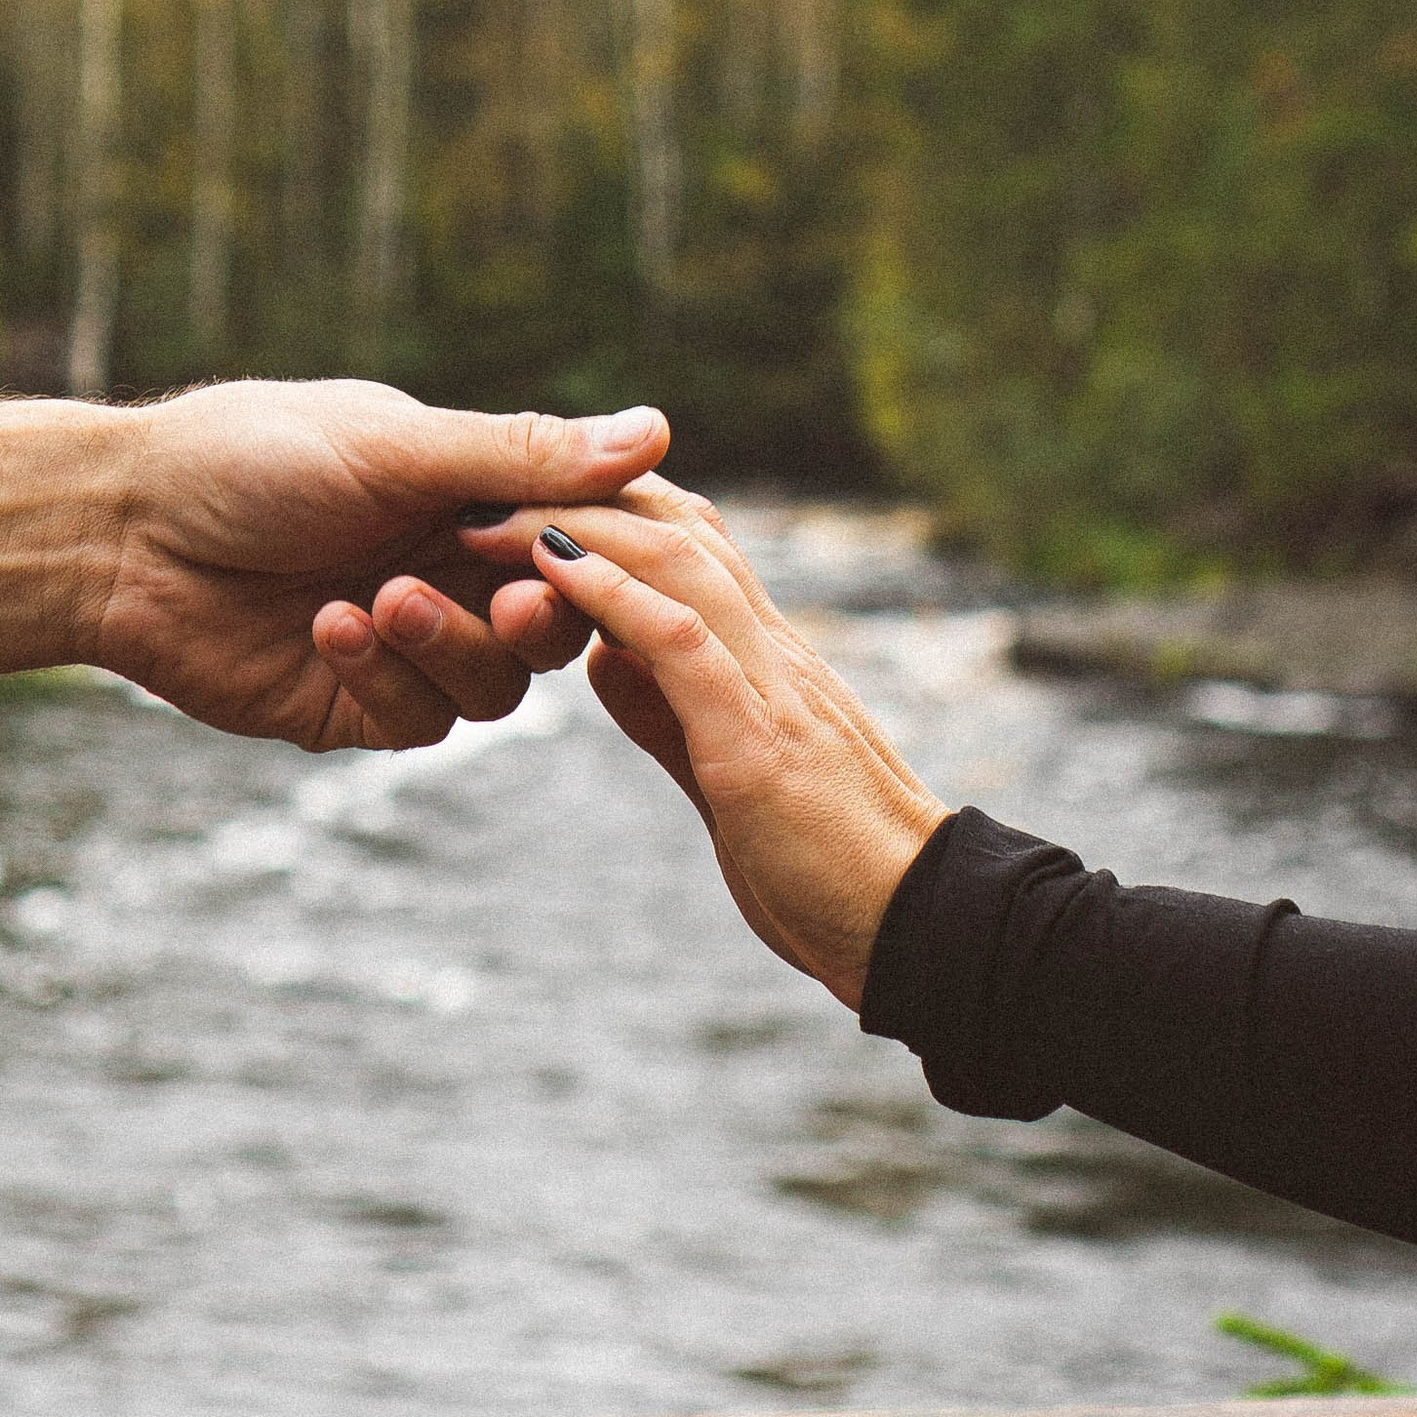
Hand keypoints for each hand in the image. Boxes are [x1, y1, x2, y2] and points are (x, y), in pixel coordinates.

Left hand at [0, 383, 669, 749]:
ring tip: (378, 602)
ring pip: (495, 688)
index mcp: (469, 494)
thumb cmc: (247, 456)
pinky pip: (418, 722)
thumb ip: (521, 454)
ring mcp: (406, 645)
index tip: (571, 543)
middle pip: (555, 625)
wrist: (117, 530)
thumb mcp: (393, 445)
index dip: (591, 550)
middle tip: (503, 594)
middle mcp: (449, 569)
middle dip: (536, 616)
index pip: (578, 535)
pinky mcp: (354, 705)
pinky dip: (384, 678)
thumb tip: (655, 429)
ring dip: (448, 647)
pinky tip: (326, 628)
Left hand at [455, 480, 948, 1004]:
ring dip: (581, 527)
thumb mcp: (730, 777)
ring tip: (498, 510)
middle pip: (680, 530)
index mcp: (769, 663)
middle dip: (582, 498)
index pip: (693, 548)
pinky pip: (679, 642)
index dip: (614, 509)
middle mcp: (774, 655)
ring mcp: (771, 690)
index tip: (533, 496)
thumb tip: (605, 662)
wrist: (928, 931)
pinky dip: (610, 594)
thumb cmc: (835, 869)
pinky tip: (550, 568)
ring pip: (679, 563)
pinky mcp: (756, 743)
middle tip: (488, 485)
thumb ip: (670, 716)